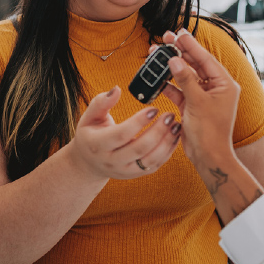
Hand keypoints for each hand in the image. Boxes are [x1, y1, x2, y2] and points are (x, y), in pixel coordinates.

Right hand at [66, 85, 181, 180]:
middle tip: (169, 116)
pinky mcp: (135, 174)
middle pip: (139, 149)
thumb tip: (116, 89)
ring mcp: (124, 170)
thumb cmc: (90, 134)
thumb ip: (101, 102)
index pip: (121, 134)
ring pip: (149, 160)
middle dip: (157, 131)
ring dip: (166, 142)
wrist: (88, 162)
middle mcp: (110, 160)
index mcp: (97, 144)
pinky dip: (167, 151)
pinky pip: (154, 165)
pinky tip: (173, 137)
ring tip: (175, 126)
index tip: (154, 109)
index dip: (139, 121)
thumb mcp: (89, 116)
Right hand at [157, 29, 240, 169]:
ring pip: (185, 76)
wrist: (208, 157)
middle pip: (195, 64)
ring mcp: (203, 97)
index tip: (178, 33)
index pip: (205, 59)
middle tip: (165, 38)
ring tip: (155, 54)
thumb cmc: (210, 132)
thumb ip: (185, 79)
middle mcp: (215, 88)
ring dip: (170, 67)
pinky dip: (168, 84)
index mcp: (225, 84)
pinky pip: (179, 90)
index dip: (191, 45)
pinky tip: (157, 77)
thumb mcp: (197, 101)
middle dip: (179, 52)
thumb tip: (174, 60)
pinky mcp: (192, 106)